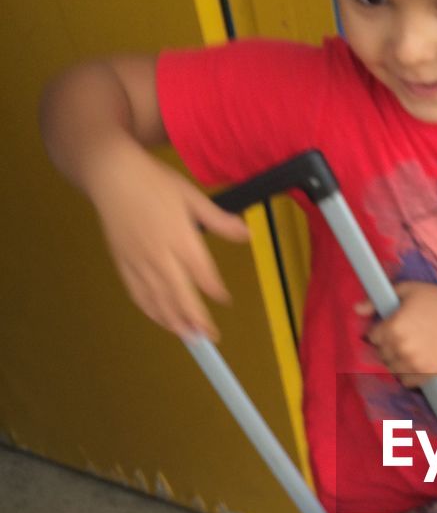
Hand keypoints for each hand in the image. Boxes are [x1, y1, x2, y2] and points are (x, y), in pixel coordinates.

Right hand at [87, 141, 248, 339]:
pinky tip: (161, 319)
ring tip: (189, 337)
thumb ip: (219, 220)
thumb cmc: (154, 182)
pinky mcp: (122, 263)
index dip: (214, 289)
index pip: (201, 272)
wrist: (111, 174)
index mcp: (180, 237)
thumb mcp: (192, 196)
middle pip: (179, 294)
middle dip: (195, 318)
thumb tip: (248, 234)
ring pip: (157, 299)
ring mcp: (138, 261)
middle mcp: (159, 254)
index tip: (224, 299)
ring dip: (173, 321)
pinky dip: (150, 309)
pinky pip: (136, 292)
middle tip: (209, 337)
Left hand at [356, 282, 436, 387]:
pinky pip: (407, 382)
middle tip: (405, 337)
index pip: (373, 337)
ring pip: (392, 368)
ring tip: (411, 349)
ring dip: (397, 361)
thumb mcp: (407, 290)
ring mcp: (413, 363)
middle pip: (381, 354)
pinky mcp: (426, 373)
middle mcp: (400, 348)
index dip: (382, 330)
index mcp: (392, 328)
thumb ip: (377, 301)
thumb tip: (356, 310)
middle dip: (388, 346)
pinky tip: (416, 362)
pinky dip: (408, 375)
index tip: (393, 326)